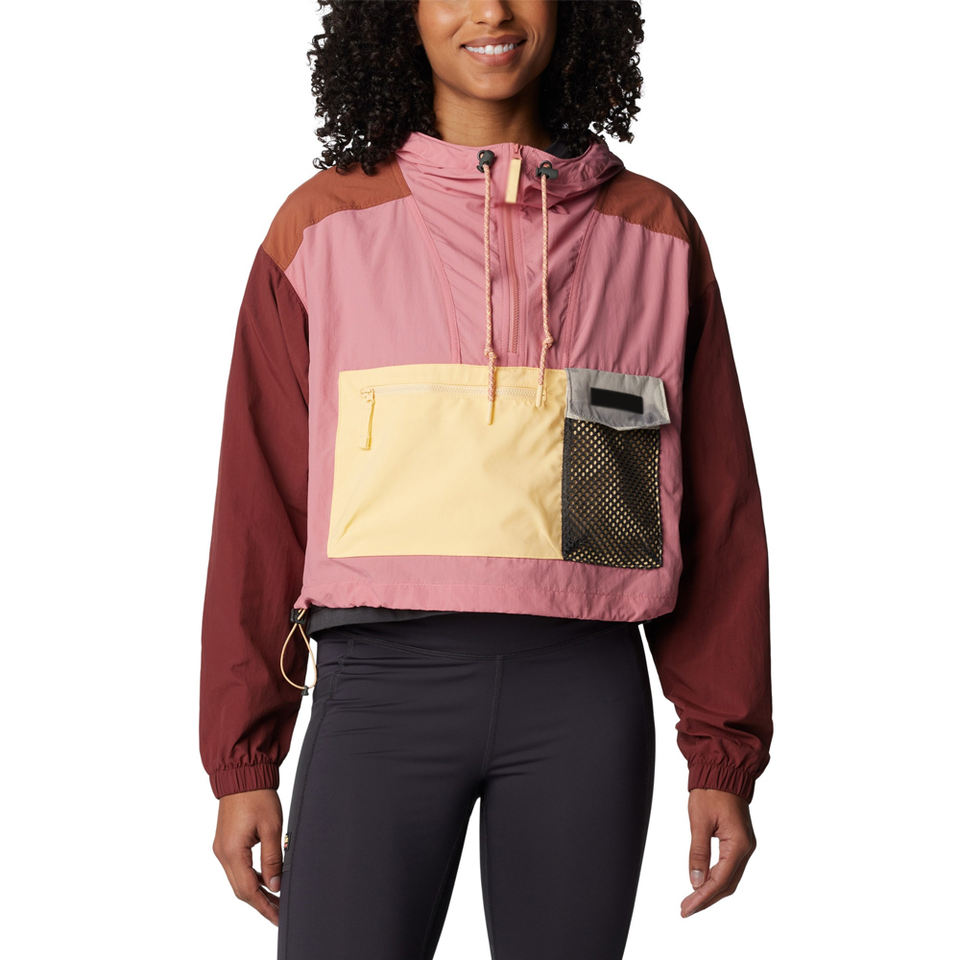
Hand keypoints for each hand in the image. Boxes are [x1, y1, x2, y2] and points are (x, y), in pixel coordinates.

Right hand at [212, 788, 284, 925]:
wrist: (242, 774)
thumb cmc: (258, 796)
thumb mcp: (272, 827)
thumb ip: (273, 859)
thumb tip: (275, 886)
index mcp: (232, 851)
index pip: (248, 890)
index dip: (264, 906)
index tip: (278, 918)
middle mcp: (222, 853)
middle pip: (241, 889)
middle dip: (261, 903)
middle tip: (279, 913)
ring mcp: (222, 848)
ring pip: (238, 880)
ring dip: (256, 891)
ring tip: (276, 899)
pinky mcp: (226, 842)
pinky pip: (237, 867)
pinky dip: (251, 877)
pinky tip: (267, 880)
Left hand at [680, 788, 756, 917]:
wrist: (723, 771)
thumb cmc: (711, 791)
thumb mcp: (699, 821)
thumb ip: (698, 852)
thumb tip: (695, 880)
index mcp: (738, 844)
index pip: (720, 879)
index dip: (702, 896)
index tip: (687, 907)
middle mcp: (746, 848)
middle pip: (727, 884)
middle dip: (706, 899)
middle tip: (686, 909)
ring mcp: (744, 846)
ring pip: (729, 879)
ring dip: (711, 891)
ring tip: (691, 901)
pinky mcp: (739, 842)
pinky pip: (729, 868)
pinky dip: (716, 879)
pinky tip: (703, 884)